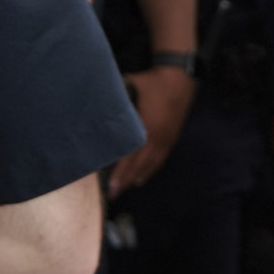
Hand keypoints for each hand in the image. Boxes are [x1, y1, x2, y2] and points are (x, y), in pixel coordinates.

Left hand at [108, 65, 194, 196]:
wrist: (180, 78)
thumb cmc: (152, 81)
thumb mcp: (129, 87)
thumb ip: (115, 100)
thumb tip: (94, 106)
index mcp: (145, 128)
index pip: (130, 157)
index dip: (120, 173)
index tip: (110, 185)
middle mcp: (156, 138)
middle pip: (139, 166)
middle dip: (125, 181)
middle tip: (113, 194)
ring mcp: (166, 139)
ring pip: (150, 165)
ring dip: (136, 178)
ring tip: (124, 188)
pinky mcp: (171, 138)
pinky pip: (160, 160)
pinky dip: (150, 171)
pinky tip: (142, 177)